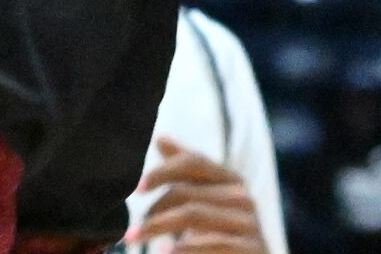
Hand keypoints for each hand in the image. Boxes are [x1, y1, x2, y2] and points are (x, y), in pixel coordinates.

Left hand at [128, 138, 266, 252]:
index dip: (163, 171)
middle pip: (187, 192)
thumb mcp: (204, 200)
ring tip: (133, 240)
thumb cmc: (221, 233)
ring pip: (194, 215)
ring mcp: (248, 223)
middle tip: (130, 231)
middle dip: (153, 210)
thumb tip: (160, 138)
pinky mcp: (250, 247)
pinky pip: (213, 243)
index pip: (193, 162)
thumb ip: (185, 172)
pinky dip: (186, 247)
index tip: (137, 188)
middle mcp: (241, 197)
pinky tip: (165, 251)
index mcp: (230, 180)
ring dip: (157, 227)